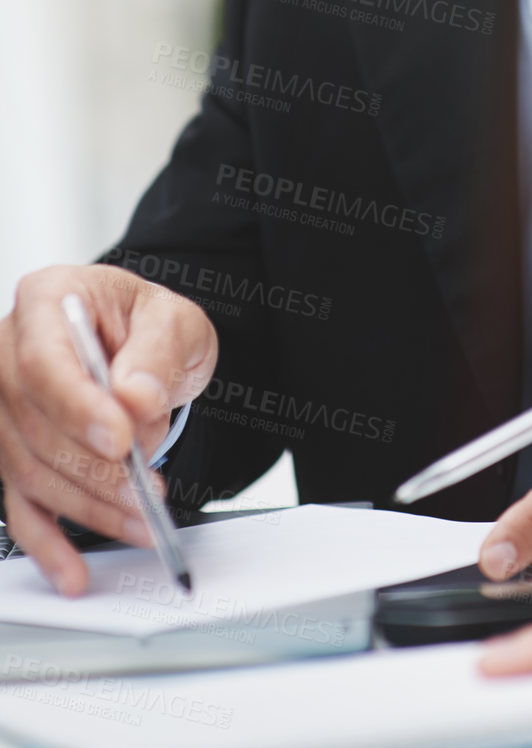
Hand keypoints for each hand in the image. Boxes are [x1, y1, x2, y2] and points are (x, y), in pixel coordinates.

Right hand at [0, 265, 217, 593]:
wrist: (144, 348)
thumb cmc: (151, 327)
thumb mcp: (177, 320)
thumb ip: (159, 350)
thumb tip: (134, 397)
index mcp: (48, 299)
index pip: (44, 360)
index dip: (78, 406)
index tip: (122, 441)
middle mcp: (10, 351)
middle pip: (35, 423)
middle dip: (96, 466)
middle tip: (148, 489)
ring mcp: (3, 407)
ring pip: (30, 469)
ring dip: (89, 504)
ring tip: (143, 518)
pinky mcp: (12, 454)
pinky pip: (19, 505)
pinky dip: (48, 542)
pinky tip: (73, 571)